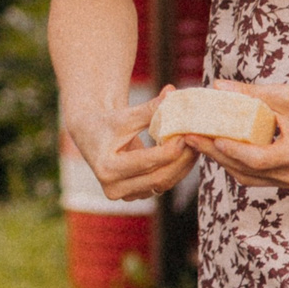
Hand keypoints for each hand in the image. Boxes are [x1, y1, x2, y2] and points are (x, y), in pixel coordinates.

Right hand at [68, 87, 194, 202]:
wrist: (91, 136)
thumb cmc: (107, 123)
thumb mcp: (125, 116)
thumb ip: (149, 109)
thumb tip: (172, 93)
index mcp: (107, 168)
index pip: (147, 162)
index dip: (171, 149)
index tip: (186, 133)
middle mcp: (114, 187)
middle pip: (158, 177)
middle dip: (182, 159)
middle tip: (197, 140)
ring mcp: (125, 195)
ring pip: (163, 184)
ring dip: (182, 166)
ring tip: (196, 146)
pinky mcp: (135, 194)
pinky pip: (162, 185)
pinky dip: (176, 170)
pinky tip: (186, 154)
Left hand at [189, 79, 288, 189]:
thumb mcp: (280, 95)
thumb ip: (249, 92)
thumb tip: (216, 86)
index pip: (256, 159)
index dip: (231, 151)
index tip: (210, 138)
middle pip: (245, 170)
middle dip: (216, 154)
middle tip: (191, 137)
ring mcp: (288, 180)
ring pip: (245, 176)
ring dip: (221, 161)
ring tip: (198, 142)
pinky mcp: (284, 179)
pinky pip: (252, 176)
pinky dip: (234, 163)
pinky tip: (216, 147)